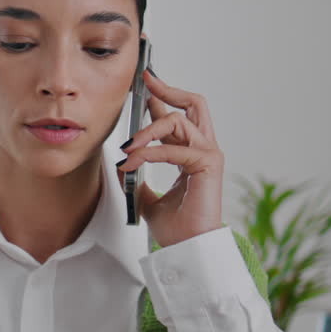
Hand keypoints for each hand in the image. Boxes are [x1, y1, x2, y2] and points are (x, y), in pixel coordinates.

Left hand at [116, 67, 224, 247]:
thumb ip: (138, 175)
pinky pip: (174, 148)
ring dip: (147, 131)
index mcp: (191, 154)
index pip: (178, 116)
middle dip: (168, 90)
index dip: (162, 97)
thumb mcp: (146, 195)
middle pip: (193, 105)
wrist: (185, 250)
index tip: (144, 82)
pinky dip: (148, 153)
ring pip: (178, 121)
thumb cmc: (174, 227)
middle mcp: (204, 149)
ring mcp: (209, 155)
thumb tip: (121, 162)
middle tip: (145, 81)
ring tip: (126, 148)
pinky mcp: (208, 165)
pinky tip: (131, 162)